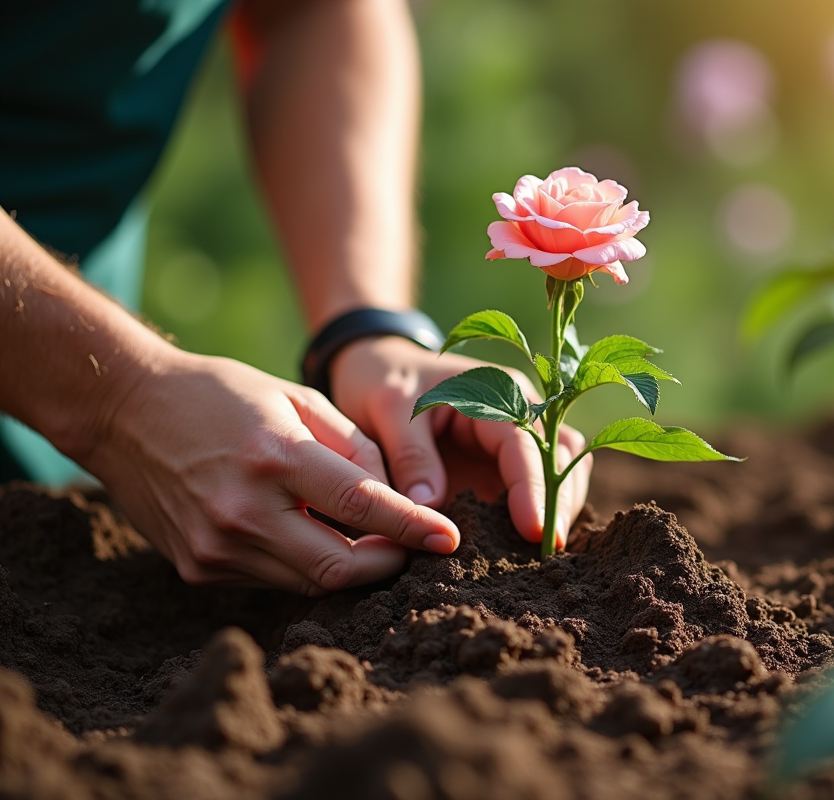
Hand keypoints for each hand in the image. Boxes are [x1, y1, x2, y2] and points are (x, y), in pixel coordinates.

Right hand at [82, 350, 460, 595]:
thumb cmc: (221, 394)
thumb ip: (355, 447)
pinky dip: (304, 563)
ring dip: (349, 565)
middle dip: (388, 563)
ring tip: (370, 538)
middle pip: (340, 567)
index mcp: (274, 457)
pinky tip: (310, 534)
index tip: (450, 539)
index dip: (414, 528)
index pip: (363, 507)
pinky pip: (274, 579)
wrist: (123, 411)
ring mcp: (216, 547)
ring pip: (309, 581)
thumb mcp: (296, 397)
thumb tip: (399, 496)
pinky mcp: (198, 568)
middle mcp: (243, 511)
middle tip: (413, 546)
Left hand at [328, 336, 592, 547]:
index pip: (526, 442)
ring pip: (562, 471)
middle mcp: (518, 412)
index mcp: (494, 393)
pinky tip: (525, 545)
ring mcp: (516, 439)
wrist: (378, 368)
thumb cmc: (383, 379)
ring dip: (557, 510)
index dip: (533, 488)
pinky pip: (538, 488)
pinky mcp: (505, 464)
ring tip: (540, 555)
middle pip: (561, 457)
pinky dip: (540, 513)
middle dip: (559, 504)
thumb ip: (410, 454)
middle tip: (547, 552)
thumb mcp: (387, 407)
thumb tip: (431, 507)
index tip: (534, 531)